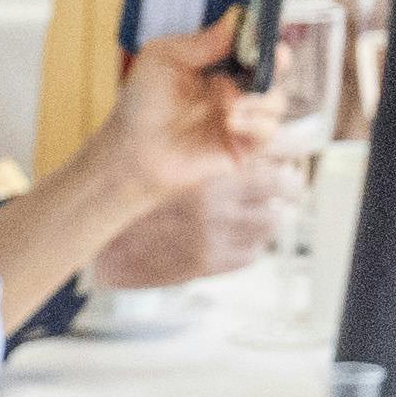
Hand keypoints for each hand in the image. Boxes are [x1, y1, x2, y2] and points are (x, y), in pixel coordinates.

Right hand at [88, 163, 285, 291]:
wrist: (106, 243)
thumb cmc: (135, 198)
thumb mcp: (174, 158)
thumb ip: (212, 146)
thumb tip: (256, 135)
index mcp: (212, 160)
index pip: (281, 145)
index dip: (289, 147)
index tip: (288, 150)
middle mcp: (224, 194)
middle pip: (290, 185)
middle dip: (287, 183)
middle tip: (280, 182)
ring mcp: (223, 231)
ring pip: (275, 220)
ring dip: (267, 215)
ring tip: (249, 211)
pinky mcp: (217, 261)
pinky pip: (254, 251)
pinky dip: (247, 243)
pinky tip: (228, 235)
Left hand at [93, 9, 275, 209]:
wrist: (132, 147)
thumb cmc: (142, 102)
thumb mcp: (164, 58)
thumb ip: (202, 41)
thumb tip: (236, 16)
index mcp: (220, 68)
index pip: (253, 48)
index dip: (263, 39)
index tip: (264, 31)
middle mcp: (235, 91)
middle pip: (274, 72)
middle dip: (279, 61)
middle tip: (276, 56)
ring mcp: (242, 119)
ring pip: (276, 102)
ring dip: (263, 99)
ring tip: (233, 105)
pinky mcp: (242, 147)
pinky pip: (267, 132)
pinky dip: (257, 124)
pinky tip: (231, 121)